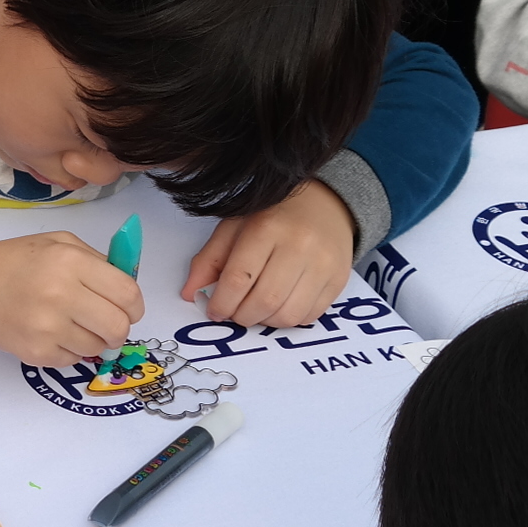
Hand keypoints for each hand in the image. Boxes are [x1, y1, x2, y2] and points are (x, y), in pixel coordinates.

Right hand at [0, 232, 140, 366]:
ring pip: (98, 347)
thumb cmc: (13, 261)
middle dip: (119, 328)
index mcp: (70, 261)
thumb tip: (127, 289)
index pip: (127, 294)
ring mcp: (48, 328)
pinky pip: (73, 360)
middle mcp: (61, 294)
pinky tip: (51, 333)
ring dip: (92, 339)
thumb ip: (97, 261)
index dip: (135, 306)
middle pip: (119, 326)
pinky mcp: (36, 352)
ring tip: (71, 325)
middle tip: (105, 323)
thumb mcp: (57, 243)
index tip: (129, 309)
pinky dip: (69, 350)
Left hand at [183, 179, 354, 328]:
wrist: (325, 204)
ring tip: (256, 309)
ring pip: (288, 315)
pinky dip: (289, 319)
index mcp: (267, 228)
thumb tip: (189, 293)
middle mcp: (299, 246)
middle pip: (264, 301)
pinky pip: (309, 316)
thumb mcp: (234, 227)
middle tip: (234, 313)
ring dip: (265, 321)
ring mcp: (323, 264)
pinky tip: (280, 305)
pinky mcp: (338, 280)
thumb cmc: (274, 216)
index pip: (239, 278)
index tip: (214, 310)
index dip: (221, 303)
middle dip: (242, 316)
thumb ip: (209, 259)